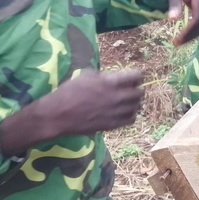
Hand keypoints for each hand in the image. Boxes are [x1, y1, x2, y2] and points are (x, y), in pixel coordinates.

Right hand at [0, 69, 145, 154]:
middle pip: (140, 93)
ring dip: (135, 102)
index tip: (137, 76)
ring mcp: (115, 112)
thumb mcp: (86, 75)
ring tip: (129, 100)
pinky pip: (130, 120)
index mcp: (110, 82)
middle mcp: (116, 97)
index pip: (136, 76)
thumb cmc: (69, 91)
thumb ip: (104, 76)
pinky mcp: (111, 125)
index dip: (139, 75)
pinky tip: (124, 112)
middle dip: (138, 89)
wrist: (58, 114)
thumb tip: (114, 77)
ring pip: (137, 107)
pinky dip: (130, 115)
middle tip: (133, 88)